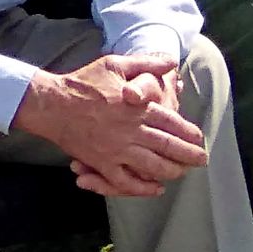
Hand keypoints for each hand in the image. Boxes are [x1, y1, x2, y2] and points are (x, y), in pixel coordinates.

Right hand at [12, 54, 205, 197]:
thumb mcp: (114, 64)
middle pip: (170, 147)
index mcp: (137, 107)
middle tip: (201, 159)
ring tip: (182, 172)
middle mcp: (132, 130)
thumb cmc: (82, 82)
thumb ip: (145, 64)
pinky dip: (143, 188)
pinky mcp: (102, 163)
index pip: (173, 123)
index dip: (189, 133)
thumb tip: (171, 62)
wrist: (51, 104)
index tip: (199, 138)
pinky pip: (126, 182)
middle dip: (190, 155)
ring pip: (154, 167)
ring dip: (173, 171)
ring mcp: (117, 149)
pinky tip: (155, 188)